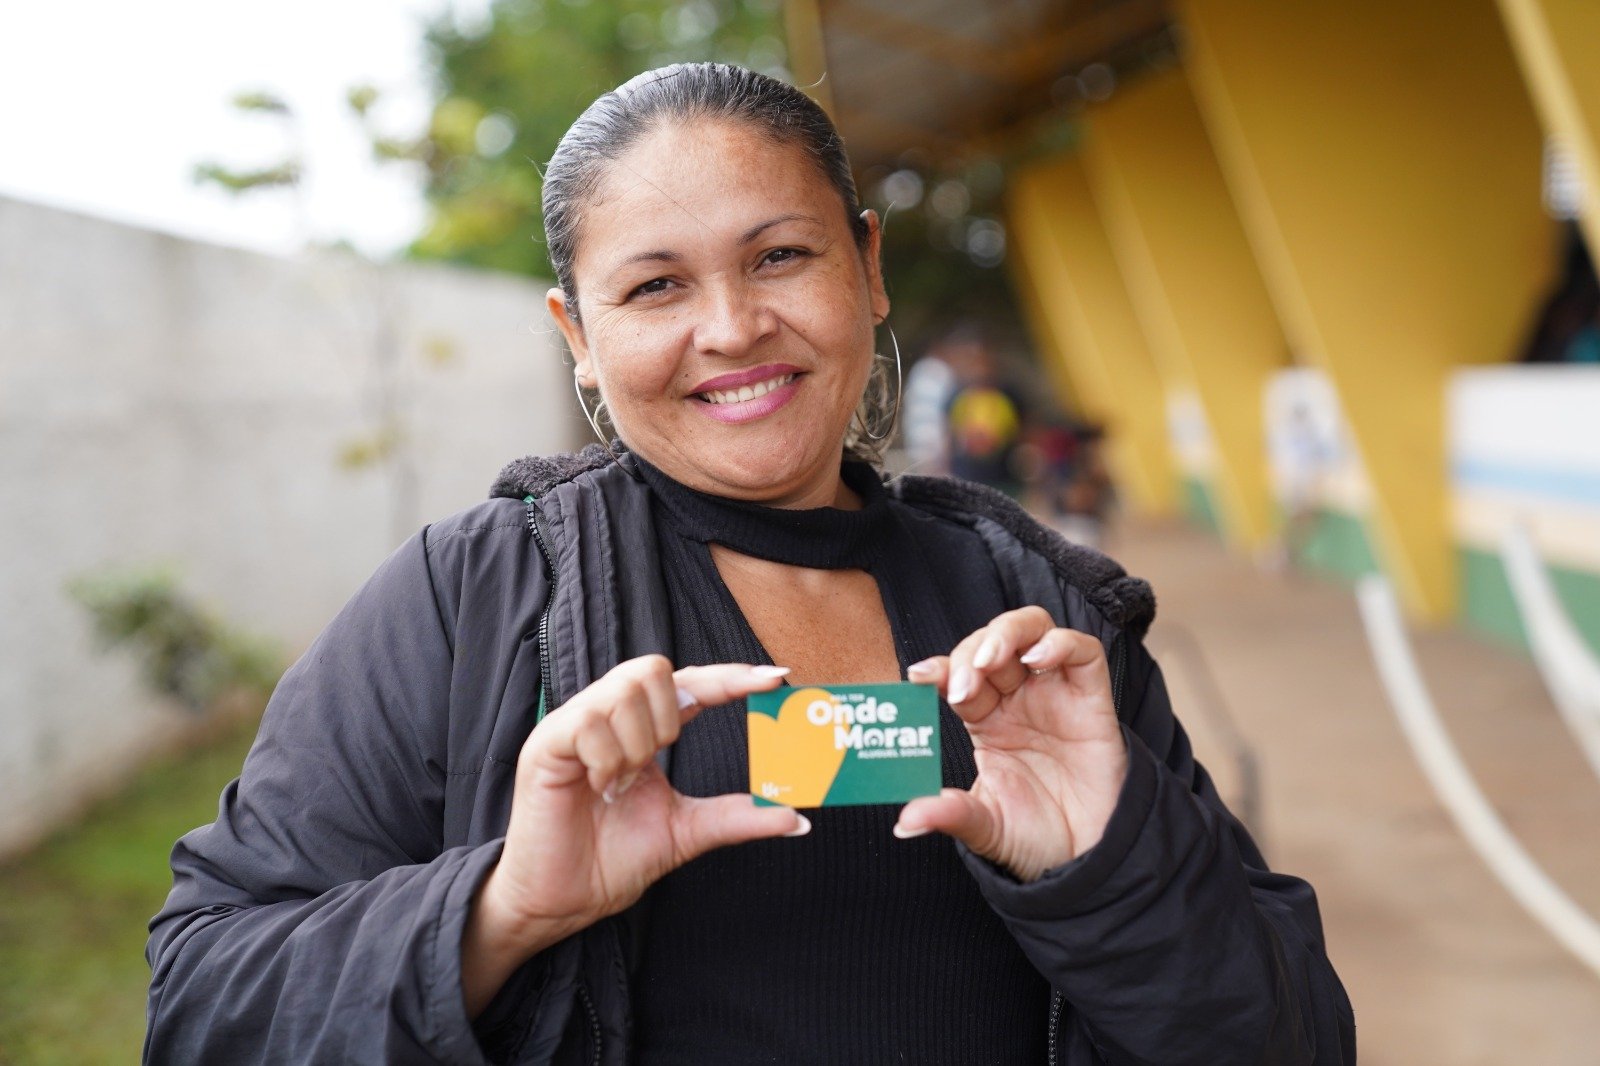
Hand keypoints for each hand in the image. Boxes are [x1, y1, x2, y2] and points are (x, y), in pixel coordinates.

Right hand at [467, 656, 805, 982]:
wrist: (562, 902)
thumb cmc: (611, 861)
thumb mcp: (686, 832)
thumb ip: (737, 816)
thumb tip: (798, 819)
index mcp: (640, 731)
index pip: (691, 684)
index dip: (732, 677)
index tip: (777, 680)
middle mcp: (606, 717)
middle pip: (653, 668)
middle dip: (669, 717)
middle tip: (656, 764)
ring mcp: (573, 725)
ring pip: (625, 690)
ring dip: (637, 743)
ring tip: (621, 783)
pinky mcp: (546, 744)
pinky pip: (588, 721)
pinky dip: (607, 757)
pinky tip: (600, 786)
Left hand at [896, 607, 1127, 881]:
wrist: (1090, 859)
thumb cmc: (1037, 837)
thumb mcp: (986, 827)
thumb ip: (950, 814)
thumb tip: (905, 822)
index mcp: (986, 721)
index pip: (957, 676)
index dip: (938, 669)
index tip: (918, 677)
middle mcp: (1018, 699)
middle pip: (989, 644)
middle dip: (968, 654)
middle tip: (962, 685)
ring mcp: (1055, 694)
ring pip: (1031, 631)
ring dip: (1006, 634)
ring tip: (990, 661)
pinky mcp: (1092, 698)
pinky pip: (1082, 651)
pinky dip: (1059, 643)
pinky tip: (1038, 657)